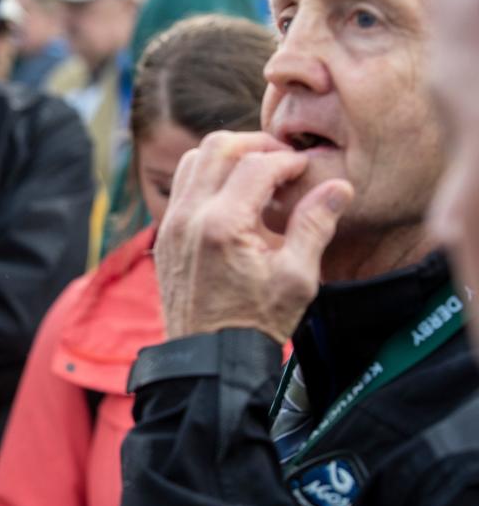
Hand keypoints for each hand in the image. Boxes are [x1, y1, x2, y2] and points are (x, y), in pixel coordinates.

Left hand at [156, 131, 353, 343]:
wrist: (209, 360)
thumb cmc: (255, 323)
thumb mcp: (297, 279)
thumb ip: (315, 225)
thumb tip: (339, 186)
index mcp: (222, 224)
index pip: (257, 164)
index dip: (288, 160)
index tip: (307, 169)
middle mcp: (188, 216)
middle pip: (217, 146)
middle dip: (253, 145)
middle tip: (282, 161)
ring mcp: (171, 225)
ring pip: (193, 161)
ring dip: (226, 157)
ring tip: (258, 175)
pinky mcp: (165, 235)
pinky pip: (182, 187)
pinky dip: (207, 178)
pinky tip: (234, 198)